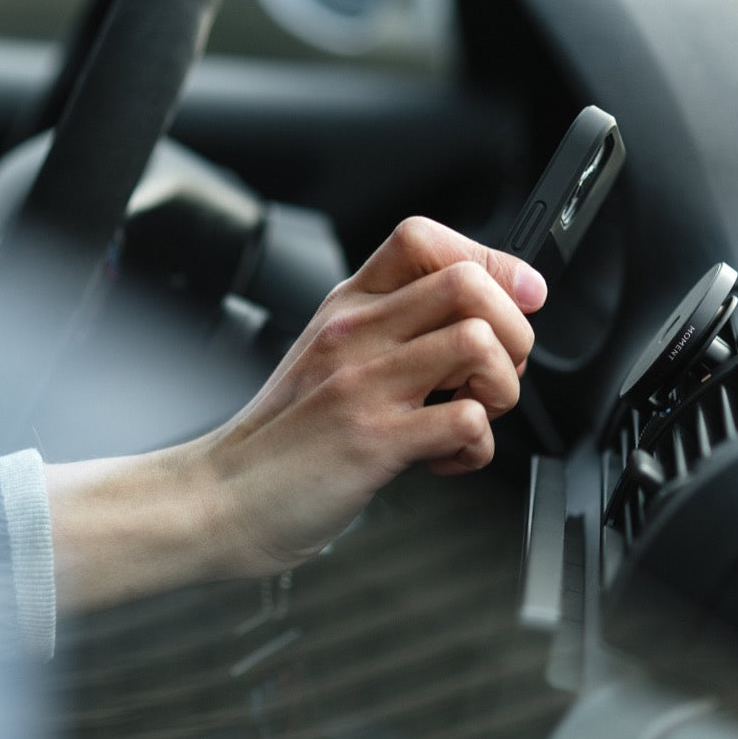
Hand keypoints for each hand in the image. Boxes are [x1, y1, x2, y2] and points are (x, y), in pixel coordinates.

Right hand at [46, 217, 545, 610]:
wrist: (219, 500)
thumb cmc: (283, 437)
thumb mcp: (332, 359)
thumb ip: (394, 331)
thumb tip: (484, 320)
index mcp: (347, 307)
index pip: (423, 238)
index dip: (490, 261)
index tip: (518, 298)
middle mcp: (356, 334)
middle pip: (468, 284)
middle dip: (514, 331)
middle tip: (497, 373)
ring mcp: (364, 385)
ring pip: (478, 343)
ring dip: (501, 387)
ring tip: (472, 414)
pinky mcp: (372, 440)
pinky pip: (466, 421)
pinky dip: (478, 447)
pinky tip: (448, 459)